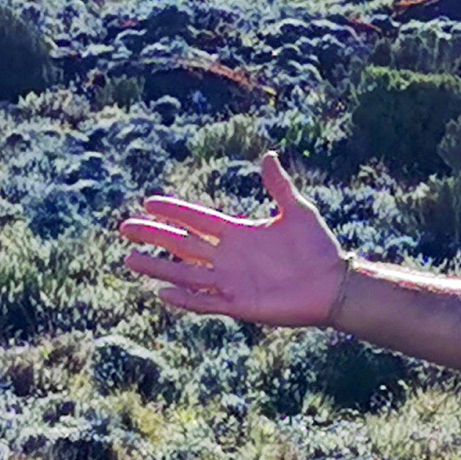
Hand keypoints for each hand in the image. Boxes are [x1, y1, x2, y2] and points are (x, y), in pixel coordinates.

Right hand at [117, 153, 349, 326]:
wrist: (334, 284)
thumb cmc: (318, 248)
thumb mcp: (298, 211)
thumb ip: (279, 186)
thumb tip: (268, 155)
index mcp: (239, 232)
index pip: (197, 219)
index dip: (174, 211)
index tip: (148, 202)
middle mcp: (229, 257)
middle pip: (183, 244)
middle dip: (155, 235)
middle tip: (126, 227)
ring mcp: (231, 282)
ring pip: (186, 274)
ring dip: (158, 266)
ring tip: (130, 259)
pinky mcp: (240, 304)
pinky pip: (205, 303)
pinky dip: (185, 299)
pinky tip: (162, 292)